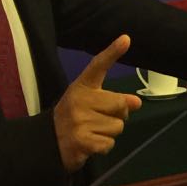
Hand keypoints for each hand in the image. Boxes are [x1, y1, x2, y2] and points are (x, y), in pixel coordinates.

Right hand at [53, 34, 140, 171]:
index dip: (113, 51)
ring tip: (93, 131)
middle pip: (120, 105)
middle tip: (102, 118)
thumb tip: (137, 103)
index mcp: (83, 85)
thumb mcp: (90, 100)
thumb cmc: (75, 115)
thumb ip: (113, 99)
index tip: (126, 38)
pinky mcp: (81, 141)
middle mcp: (80, 100)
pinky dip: (104, 147)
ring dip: (110, 133)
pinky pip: (109, 144)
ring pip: (117, 127)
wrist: (49, 141)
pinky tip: (91, 143)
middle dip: (118, 115)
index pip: (99, 65)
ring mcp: (79, 121)